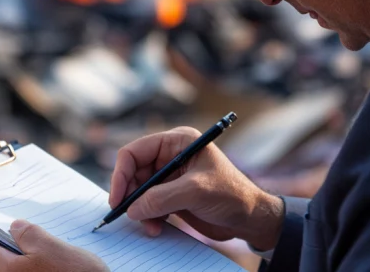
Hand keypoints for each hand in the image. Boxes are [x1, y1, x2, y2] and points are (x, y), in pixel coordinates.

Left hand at [0, 220, 108, 271]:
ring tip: (55, 255)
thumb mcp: (52, 247)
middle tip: (39, 239)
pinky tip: (60, 268)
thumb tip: (14, 228)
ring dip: (32, 259)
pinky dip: (42, 270)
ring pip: (18, 269)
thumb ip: (29, 234)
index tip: (6, 227)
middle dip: (16, 247)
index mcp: (6, 270)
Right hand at [110, 127, 284, 250]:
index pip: (136, 151)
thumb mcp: (196, 192)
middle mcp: (171, 156)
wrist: (251, 218)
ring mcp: (171, 177)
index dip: (122, 174)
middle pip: (134, 172)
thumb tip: (132, 209)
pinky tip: (155, 227)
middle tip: (128, 215)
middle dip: (130, 195)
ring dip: (139, 210)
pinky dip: (148, 217)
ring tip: (149, 225)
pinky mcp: (173, 196)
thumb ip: (161, 198)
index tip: (118, 198)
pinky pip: (149, 205)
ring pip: (140, 191)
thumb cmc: (232, 194)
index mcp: (178, 142)